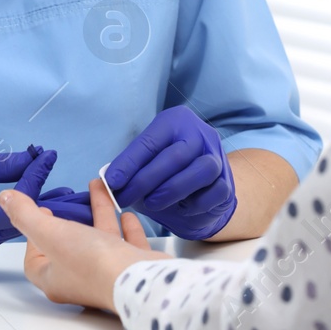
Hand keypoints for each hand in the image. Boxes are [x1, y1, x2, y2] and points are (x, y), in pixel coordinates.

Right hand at [0, 144, 87, 254]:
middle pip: (20, 223)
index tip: (49, 157)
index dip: (36, 181)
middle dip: (48, 204)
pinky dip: (22, 215)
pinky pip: (3, 228)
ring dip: (38, 211)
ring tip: (69, 194)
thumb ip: (5, 165)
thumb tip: (38, 158)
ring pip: (14, 228)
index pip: (15, 205)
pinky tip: (42, 201)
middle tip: (79, 190)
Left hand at [0, 177, 167, 312]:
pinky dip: (125, 226)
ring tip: (99, 189)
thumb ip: (27, 215)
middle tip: (69, 200)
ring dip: (99, 214)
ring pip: (100, 239)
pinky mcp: (133, 266)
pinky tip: (127, 212)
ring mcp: (108, 272)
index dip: (33, 237)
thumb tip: (4, 199)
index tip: (41, 213)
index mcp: (55, 278)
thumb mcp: (51, 233)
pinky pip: (126, 243)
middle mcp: (80, 278)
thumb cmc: (91, 263)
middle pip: (70, 246)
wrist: (139, 280)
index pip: (35, 260)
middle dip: (70, 219)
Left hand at [105, 107, 236, 238]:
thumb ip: (129, 169)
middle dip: (145, 179)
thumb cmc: (166, 175)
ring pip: (199, 170)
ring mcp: (217, 157)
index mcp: (176, 121)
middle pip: (175, 155)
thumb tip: (103, 182)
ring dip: (170, 190)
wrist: (201, 192)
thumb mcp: (145, 165)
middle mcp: (200, 134)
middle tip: (125, 198)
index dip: (129, 163)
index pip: (150, 141)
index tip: (111, 182)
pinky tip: (179, 208)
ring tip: (151, 203)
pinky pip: (211, 193)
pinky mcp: (227, 184)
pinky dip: (192, 204)